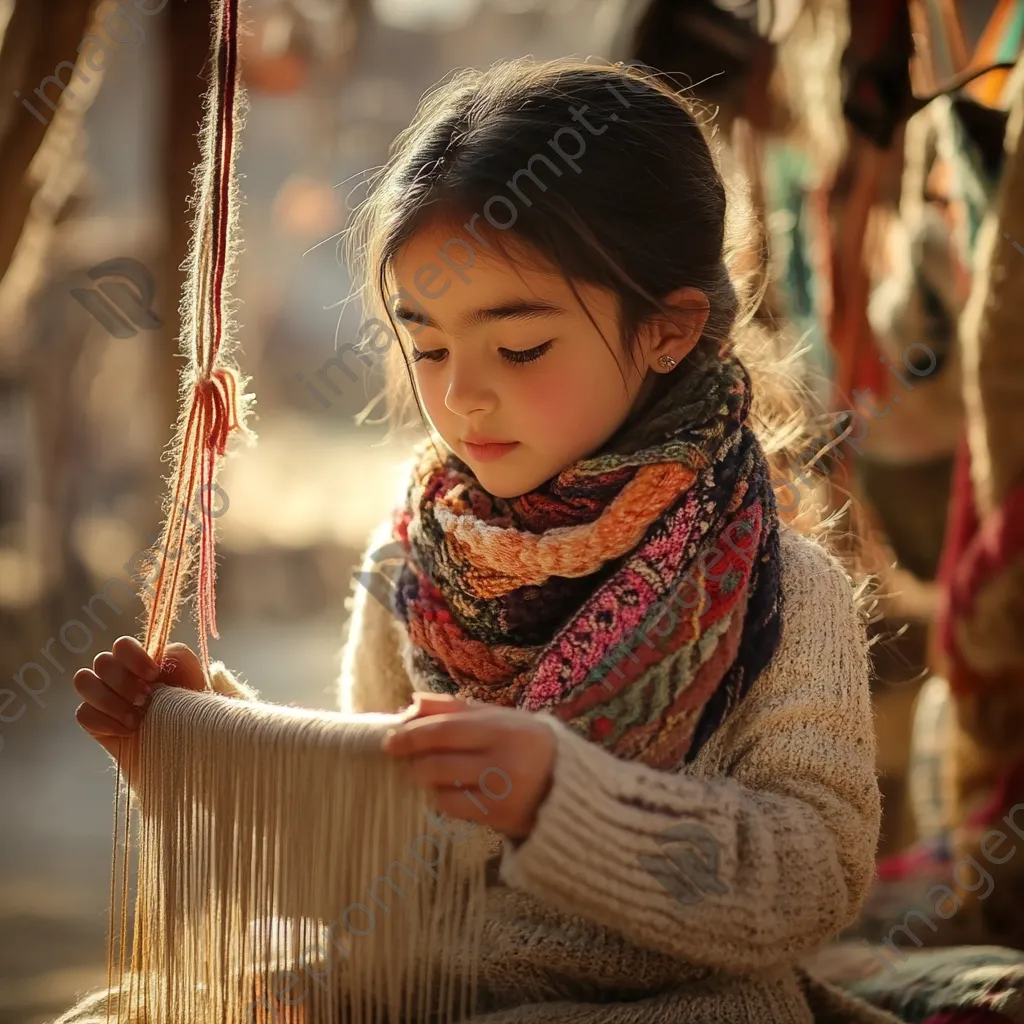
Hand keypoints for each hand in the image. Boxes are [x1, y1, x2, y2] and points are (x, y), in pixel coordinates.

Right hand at [74, 637, 205, 761]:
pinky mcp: (95, 722)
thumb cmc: (191, 710)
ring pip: (84, 680)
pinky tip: (128, 732)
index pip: (122, 644)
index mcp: (141, 661)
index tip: (154, 674)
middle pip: (102, 661)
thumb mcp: (195, 680)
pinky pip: (83, 713)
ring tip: (135, 719)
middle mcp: (118, 674)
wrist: (184, 750)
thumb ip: (180, 659)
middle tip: (145, 700)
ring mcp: (104, 697)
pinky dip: (104, 722)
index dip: (133, 656)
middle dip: (124, 681)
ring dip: (109, 699)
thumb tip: (161, 655)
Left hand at [381, 693, 556, 840]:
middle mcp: (502, 761)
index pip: (445, 730)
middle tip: (398, 755)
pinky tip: (444, 791)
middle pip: (439, 761)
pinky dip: (440, 798)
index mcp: (504, 729)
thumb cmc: (529, 744)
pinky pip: (453, 808)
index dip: (413, 734)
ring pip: (442, 787)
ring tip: (423, 772)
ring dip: (424, 778)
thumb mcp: (501, 718)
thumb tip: (413, 702)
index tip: (391, 738)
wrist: (572, 787)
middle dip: (412, 758)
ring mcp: (500, 792)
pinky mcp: (498, 818)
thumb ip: (458, 709)